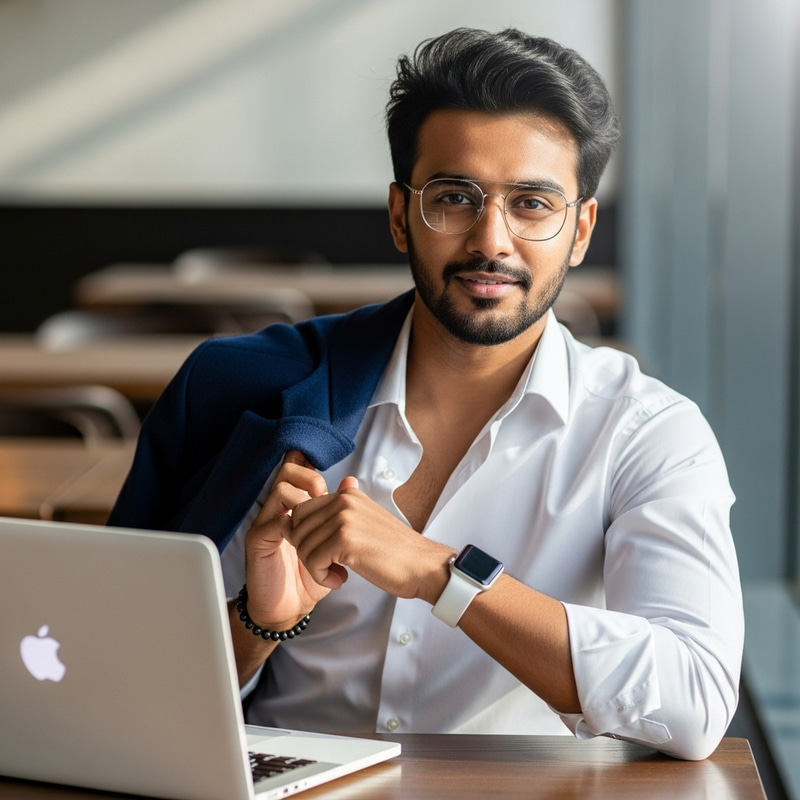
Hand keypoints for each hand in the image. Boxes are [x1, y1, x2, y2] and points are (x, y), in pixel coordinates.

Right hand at [244, 450, 335, 629]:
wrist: (289, 608)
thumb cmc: (308, 577)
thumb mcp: (329, 544)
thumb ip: (338, 513)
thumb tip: (350, 481)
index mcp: (292, 508)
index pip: (298, 471)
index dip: (314, 469)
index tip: (332, 488)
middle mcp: (277, 510)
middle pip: (287, 471)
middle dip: (310, 478)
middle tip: (325, 496)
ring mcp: (265, 523)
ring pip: (280, 491)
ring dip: (305, 504)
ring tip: (318, 526)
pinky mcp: (258, 541)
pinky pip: (275, 522)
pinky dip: (297, 532)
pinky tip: (310, 551)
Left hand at [287, 482, 452, 602]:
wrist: (422, 566)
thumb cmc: (397, 551)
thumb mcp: (371, 518)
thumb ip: (350, 506)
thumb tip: (344, 482)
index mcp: (348, 495)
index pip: (302, 510)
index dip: (306, 536)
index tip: (323, 552)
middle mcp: (344, 501)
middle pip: (297, 526)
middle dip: (306, 550)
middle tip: (327, 565)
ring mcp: (344, 518)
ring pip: (303, 545)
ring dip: (315, 567)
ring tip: (337, 575)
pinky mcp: (345, 540)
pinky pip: (312, 561)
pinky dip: (321, 576)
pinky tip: (340, 580)